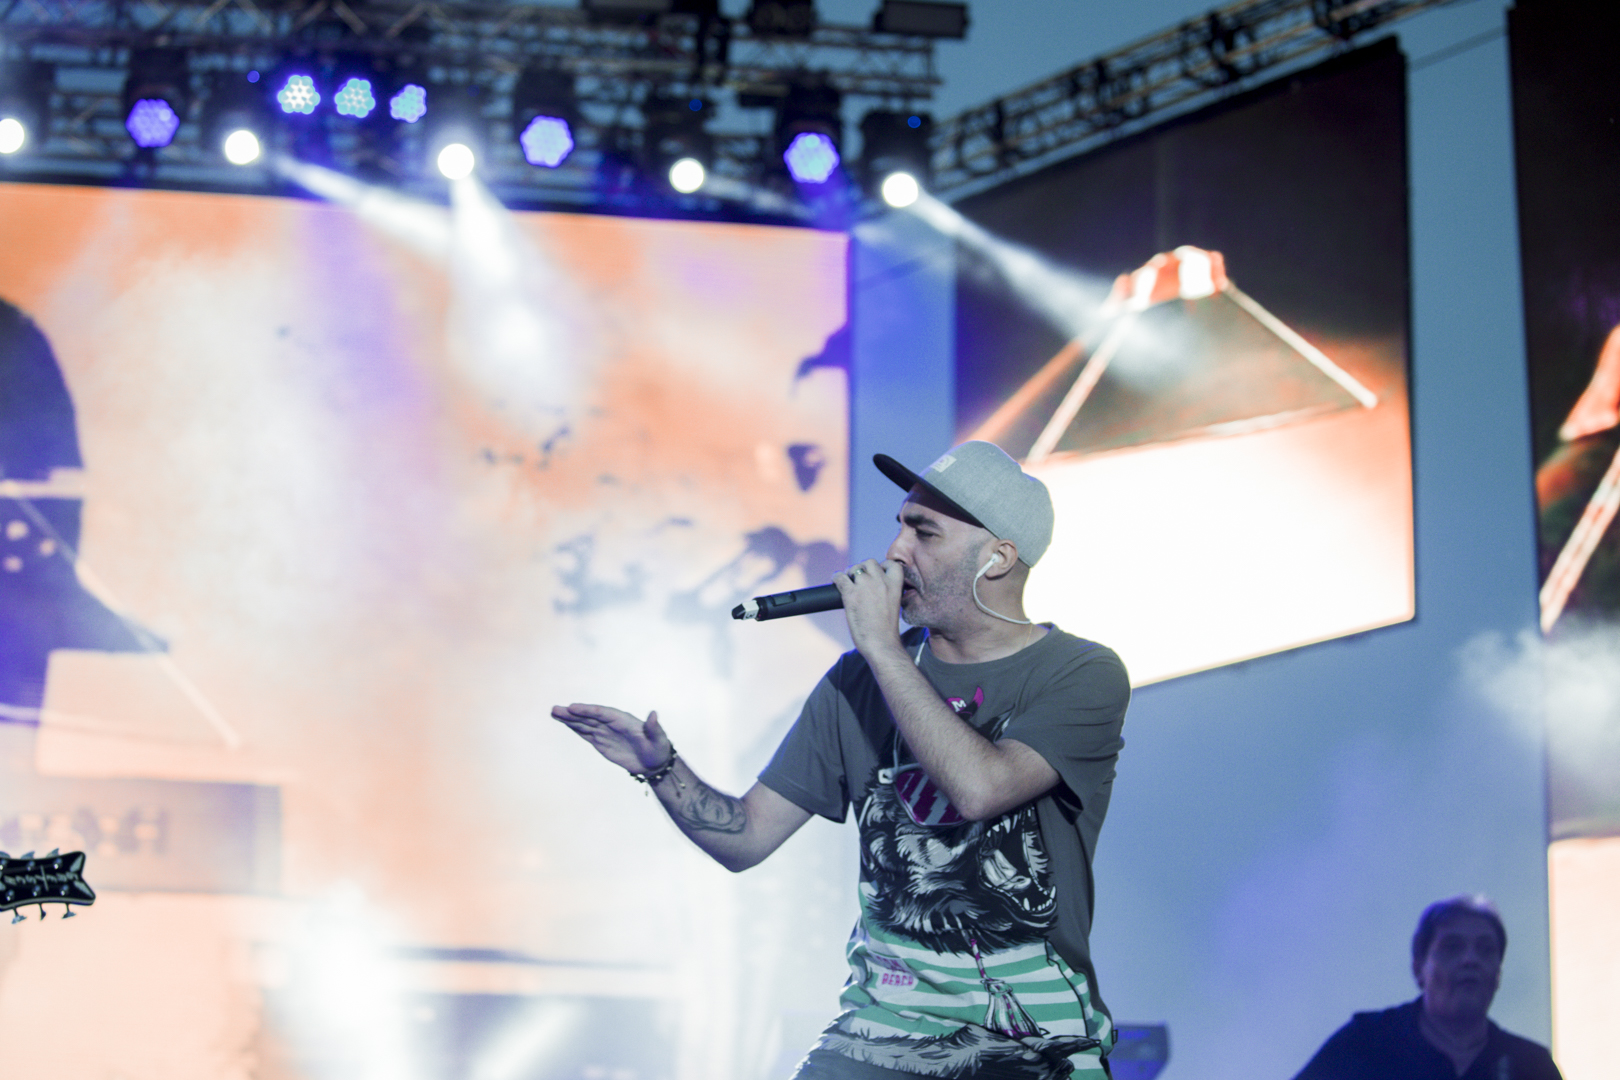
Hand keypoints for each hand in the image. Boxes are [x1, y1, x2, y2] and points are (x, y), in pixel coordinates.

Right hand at [551, 703, 671, 774]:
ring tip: (554, 713)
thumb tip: (654, 714)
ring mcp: (606, 732)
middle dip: (573, 713)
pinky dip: (575, 728)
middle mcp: (612, 723)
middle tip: (555, 709)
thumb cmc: (658, 749)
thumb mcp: (659, 739)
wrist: (654, 762)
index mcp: (623, 720)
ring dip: (570, 719)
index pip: (602, 713)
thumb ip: (654, 728)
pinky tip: (565, 723)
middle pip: (589, 717)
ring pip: (585, 724)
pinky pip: (586, 733)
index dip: (587, 710)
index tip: (573, 708)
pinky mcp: (602, 742)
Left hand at [834, 558, 905, 658]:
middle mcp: (881, 582)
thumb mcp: (894, 605)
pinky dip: (836, 578)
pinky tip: (836, 582)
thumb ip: (886, 591)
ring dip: (850, 573)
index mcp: (896, 585)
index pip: (892, 564)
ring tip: (848, 583)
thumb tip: (871, 586)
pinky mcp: (850, 594)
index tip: (878, 573)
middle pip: (870, 562)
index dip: (883, 566)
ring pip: (855, 568)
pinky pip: (840, 577)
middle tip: (859, 579)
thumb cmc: (887, 631)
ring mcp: (865, 586)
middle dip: (864, 568)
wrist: (881, 644)